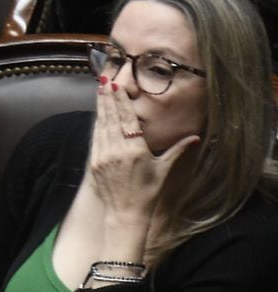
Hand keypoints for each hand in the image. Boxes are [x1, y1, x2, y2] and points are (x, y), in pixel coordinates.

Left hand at [88, 77, 198, 224]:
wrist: (126, 212)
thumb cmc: (149, 191)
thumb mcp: (164, 169)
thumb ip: (178, 150)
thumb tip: (196, 136)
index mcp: (135, 150)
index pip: (127, 119)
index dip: (121, 101)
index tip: (116, 85)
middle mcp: (117, 150)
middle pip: (111, 118)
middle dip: (107, 98)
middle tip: (104, 79)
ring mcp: (103, 156)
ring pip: (101, 125)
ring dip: (100, 107)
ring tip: (99, 90)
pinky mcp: (94, 162)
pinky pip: (95, 138)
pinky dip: (96, 124)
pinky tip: (97, 113)